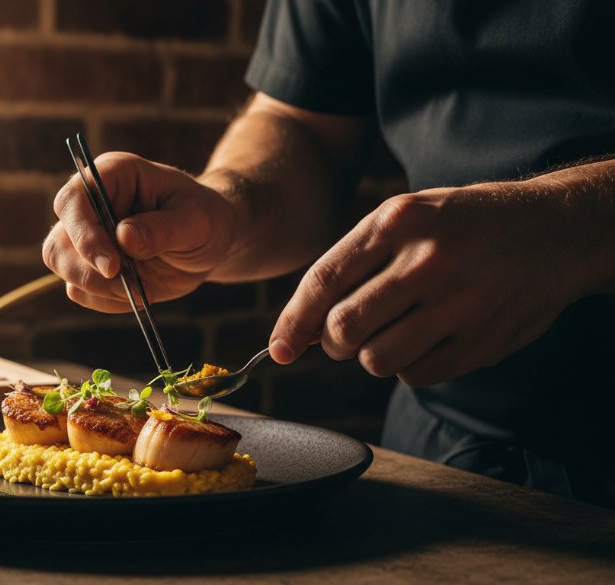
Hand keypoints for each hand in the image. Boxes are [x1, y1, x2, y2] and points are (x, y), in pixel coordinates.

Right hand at [43, 152, 236, 312]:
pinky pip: (80, 291)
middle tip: (129, 284)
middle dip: (88, 270)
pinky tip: (139, 292)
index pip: (73, 200)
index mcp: (112, 175)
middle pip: (58, 241)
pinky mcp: (88, 266)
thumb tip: (124, 237)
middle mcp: (89, 204)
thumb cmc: (205, 219)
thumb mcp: (197, 221)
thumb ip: (163, 228)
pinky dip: (107, 300)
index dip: (84, 234)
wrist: (209, 243)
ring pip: (62, 266)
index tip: (112, 265)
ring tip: (141, 289)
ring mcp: (85, 236)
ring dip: (99, 288)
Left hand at [268, 182, 592, 386]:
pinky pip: (416, 376)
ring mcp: (459, 303)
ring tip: (395, 330)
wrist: (553, 230)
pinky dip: (410, 367)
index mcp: (398, 221)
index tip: (278, 349)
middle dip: (334, 341)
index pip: (325, 281)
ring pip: (377, 360)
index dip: (293, 322)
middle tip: (347, 334)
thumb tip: (304, 327)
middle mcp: (427, 260)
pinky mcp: (483, 340)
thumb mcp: (405, 219)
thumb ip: (353, 266)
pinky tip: (430, 337)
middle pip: (345, 329)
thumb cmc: (460, 225)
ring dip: (373, 355)